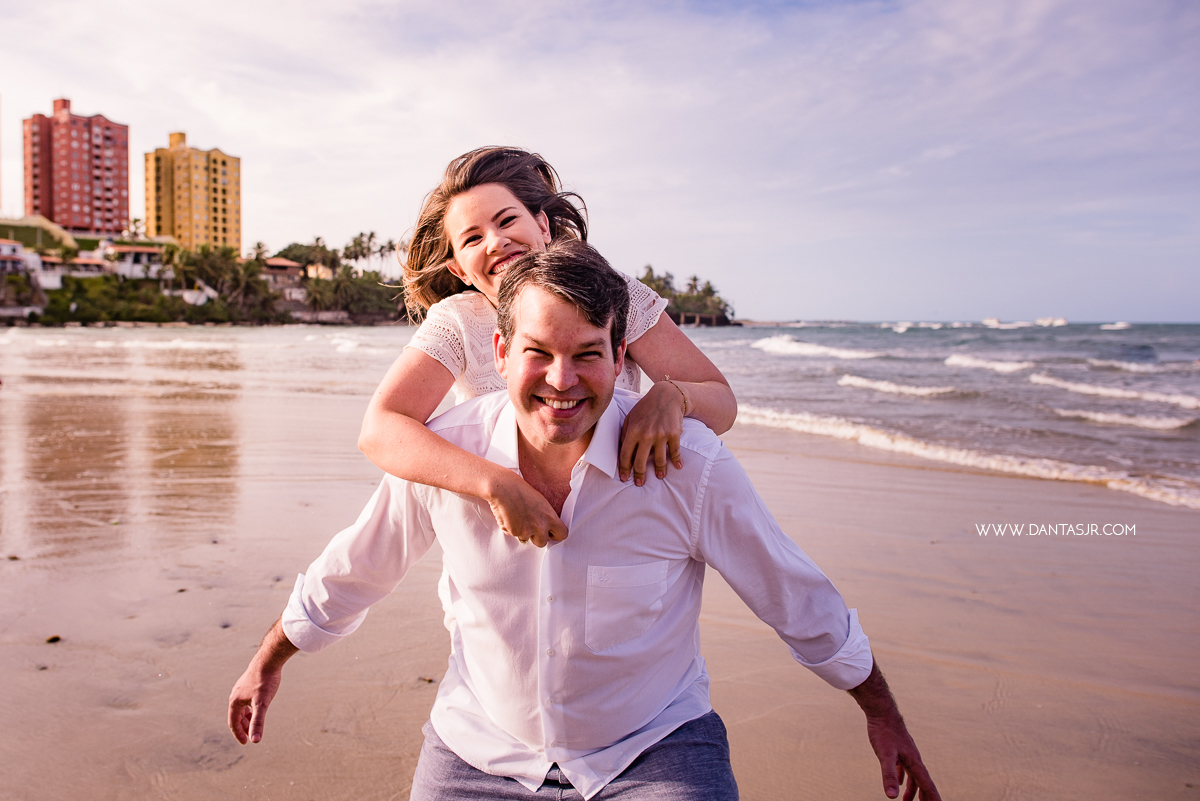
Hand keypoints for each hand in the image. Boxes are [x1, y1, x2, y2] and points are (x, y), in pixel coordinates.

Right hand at [228, 618, 297, 743]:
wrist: (269, 659)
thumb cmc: (265, 681)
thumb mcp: (262, 704)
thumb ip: (258, 722)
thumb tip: (255, 741)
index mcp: (235, 701)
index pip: (233, 723)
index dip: (239, 734)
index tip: (246, 743)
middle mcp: (235, 695)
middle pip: (236, 716)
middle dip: (243, 727)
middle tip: (251, 736)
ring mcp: (241, 688)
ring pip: (241, 708)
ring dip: (246, 718)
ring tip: (254, 724)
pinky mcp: (248, 683)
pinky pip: (246, 700)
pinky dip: (250, 708)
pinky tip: (258, 707)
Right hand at [487, 470, 567, 546]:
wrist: (504, 488)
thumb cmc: (522, 491)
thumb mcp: (541, 503)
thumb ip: (546, 517)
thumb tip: (546, 527)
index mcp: (550, 517)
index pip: (562, 534)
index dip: (556, 535)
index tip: (551, 533)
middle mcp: (540, 526)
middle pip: (542, 542)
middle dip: (536, 537)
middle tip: (530, 526)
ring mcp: (526, 531)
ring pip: (526, 539)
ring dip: (522, 532)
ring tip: (518, 517)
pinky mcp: (513, 532)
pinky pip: (514, 535)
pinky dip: (511, 528)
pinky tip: (509, 516)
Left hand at [619, 381, 685, 484]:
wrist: (667, 395)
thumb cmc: (646, 407)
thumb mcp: (631, 417)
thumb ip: (625, 433)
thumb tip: (622, 450)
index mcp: (633, 431)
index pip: (625, 454)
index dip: (624, 468)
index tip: (624, 478)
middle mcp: (646, 435)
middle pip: (641, 462)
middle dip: (639, 475)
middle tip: (639, 483)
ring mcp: (661, 435)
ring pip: (659, 460)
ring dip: (659, 471)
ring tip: (659, 476)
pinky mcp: (674, 434)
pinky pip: (675, 452)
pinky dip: (677, 461)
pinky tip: (677, 467)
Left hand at [864, 711, 940, 800]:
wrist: (881, 712)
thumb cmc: (884, 732)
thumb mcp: (885, 755)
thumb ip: (889, 775)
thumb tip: (892, 797)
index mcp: (914, 763)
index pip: (927, 785)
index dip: (933, 798)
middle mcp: (913, 759)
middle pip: (922, 783)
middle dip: (925, 797)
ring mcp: (906, 754)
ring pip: (912, 776)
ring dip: (911, 789)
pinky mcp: (897, 749)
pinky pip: (903, 767)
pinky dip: (902, 777)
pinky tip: (897, 782)